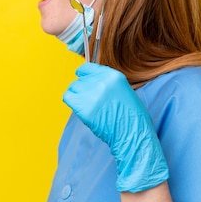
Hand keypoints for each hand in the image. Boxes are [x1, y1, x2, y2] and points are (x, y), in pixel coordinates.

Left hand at [63, 63, 168, 191]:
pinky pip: (68, 97)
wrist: (132, 133)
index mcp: (113, 76)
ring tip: (86, 105)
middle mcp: (101, 82)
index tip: (80, 76)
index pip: (89, 68)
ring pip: (73, 87)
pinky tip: (78, 108)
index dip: (84, 73)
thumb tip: (92, 83)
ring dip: (77, 95)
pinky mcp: (84, 108)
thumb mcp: (124, 91)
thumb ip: (108, 85)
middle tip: (88, 100)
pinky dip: (71, 101)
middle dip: (82, 88)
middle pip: (81, 79)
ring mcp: (92, 94)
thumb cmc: (131, 117)